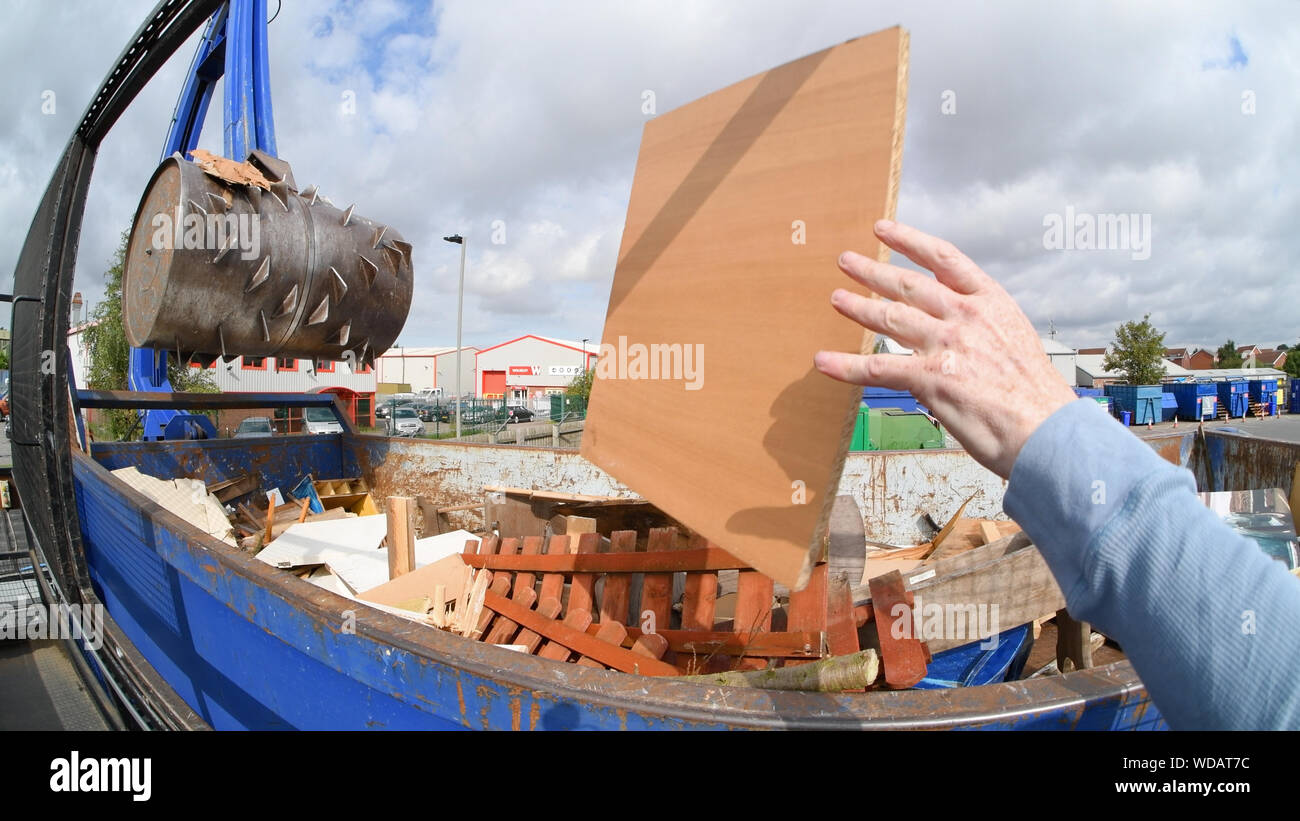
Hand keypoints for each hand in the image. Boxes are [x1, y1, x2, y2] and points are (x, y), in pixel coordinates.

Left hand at [814, 220, 1077, 478]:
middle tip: (846, 261)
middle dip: (873, 271)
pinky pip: (878, 368)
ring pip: (890, 318)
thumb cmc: (1035, 397)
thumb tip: (949, 338)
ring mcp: (948, 345)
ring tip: (836, 298)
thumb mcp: (1013, 343)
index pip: (944, 259)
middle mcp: (967, 316)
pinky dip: (846, 366)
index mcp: (990, 302)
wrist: (1051, 432)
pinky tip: (824, 363)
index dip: (909, 241)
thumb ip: (979, 331)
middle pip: (908, 285)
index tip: (883, 229)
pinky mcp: (933, 378)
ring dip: (858, 307)